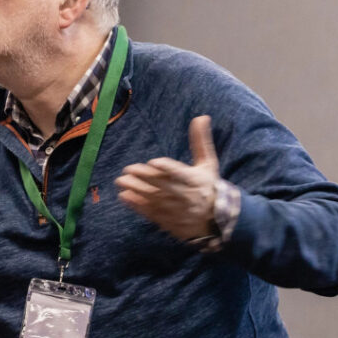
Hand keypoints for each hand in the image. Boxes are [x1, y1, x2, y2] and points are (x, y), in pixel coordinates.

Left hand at [115, 115, 219, 239]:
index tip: (154, 162)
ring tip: (121, 183)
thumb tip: (201, 117)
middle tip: (127, 170)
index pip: (181, 174)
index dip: (168, 168)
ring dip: (137, 191)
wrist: (216, 219)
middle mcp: (186, 196)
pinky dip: (138, 206)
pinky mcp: (170, 221)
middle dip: (144, 179)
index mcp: (196, 180)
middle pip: (164, 187)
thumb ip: (201, 141)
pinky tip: (125, 197)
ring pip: (155, 200)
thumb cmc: (209, 185)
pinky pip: (152, 214)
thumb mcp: (208, 163)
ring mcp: (177, 211)